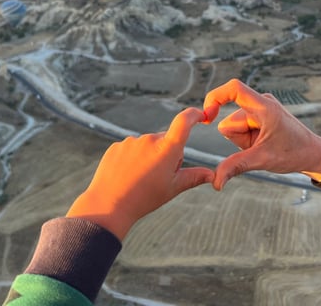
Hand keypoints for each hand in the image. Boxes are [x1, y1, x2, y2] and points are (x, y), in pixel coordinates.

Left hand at [66, 108, 213, 239]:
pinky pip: (131, 149)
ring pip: (147, 146)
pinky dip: (133, 159)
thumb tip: (212, 174)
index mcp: (167, 149)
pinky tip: (127, 175)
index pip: (184, 122)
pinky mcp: (117, 146)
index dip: (194, 115)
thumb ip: (193, 177)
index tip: (200, 115)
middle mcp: (150, 139)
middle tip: (158, 177)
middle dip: (166, 154)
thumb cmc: (144, 198)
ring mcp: (131, 142)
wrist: (108, 205)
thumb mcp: (172, 188)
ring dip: (149, 157)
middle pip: (165, 141)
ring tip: (139, 179)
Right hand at [203, 79, 320, 189]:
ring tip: (263, 145)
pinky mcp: (259, 116)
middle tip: (259, 146)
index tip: (206, 116)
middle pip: (229, 121)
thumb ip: (236, 166)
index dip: (215, 97)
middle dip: (238, 139)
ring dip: (243, 141)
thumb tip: (215, 182)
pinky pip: (240, 129)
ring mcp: (259, 109)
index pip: (233, 89)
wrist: (313, 154)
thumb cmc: (295, 153)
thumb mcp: (263, 160)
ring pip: (233, 127)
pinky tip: (263, 144)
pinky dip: (247, 140)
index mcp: (263, 106)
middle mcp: (260, 103)